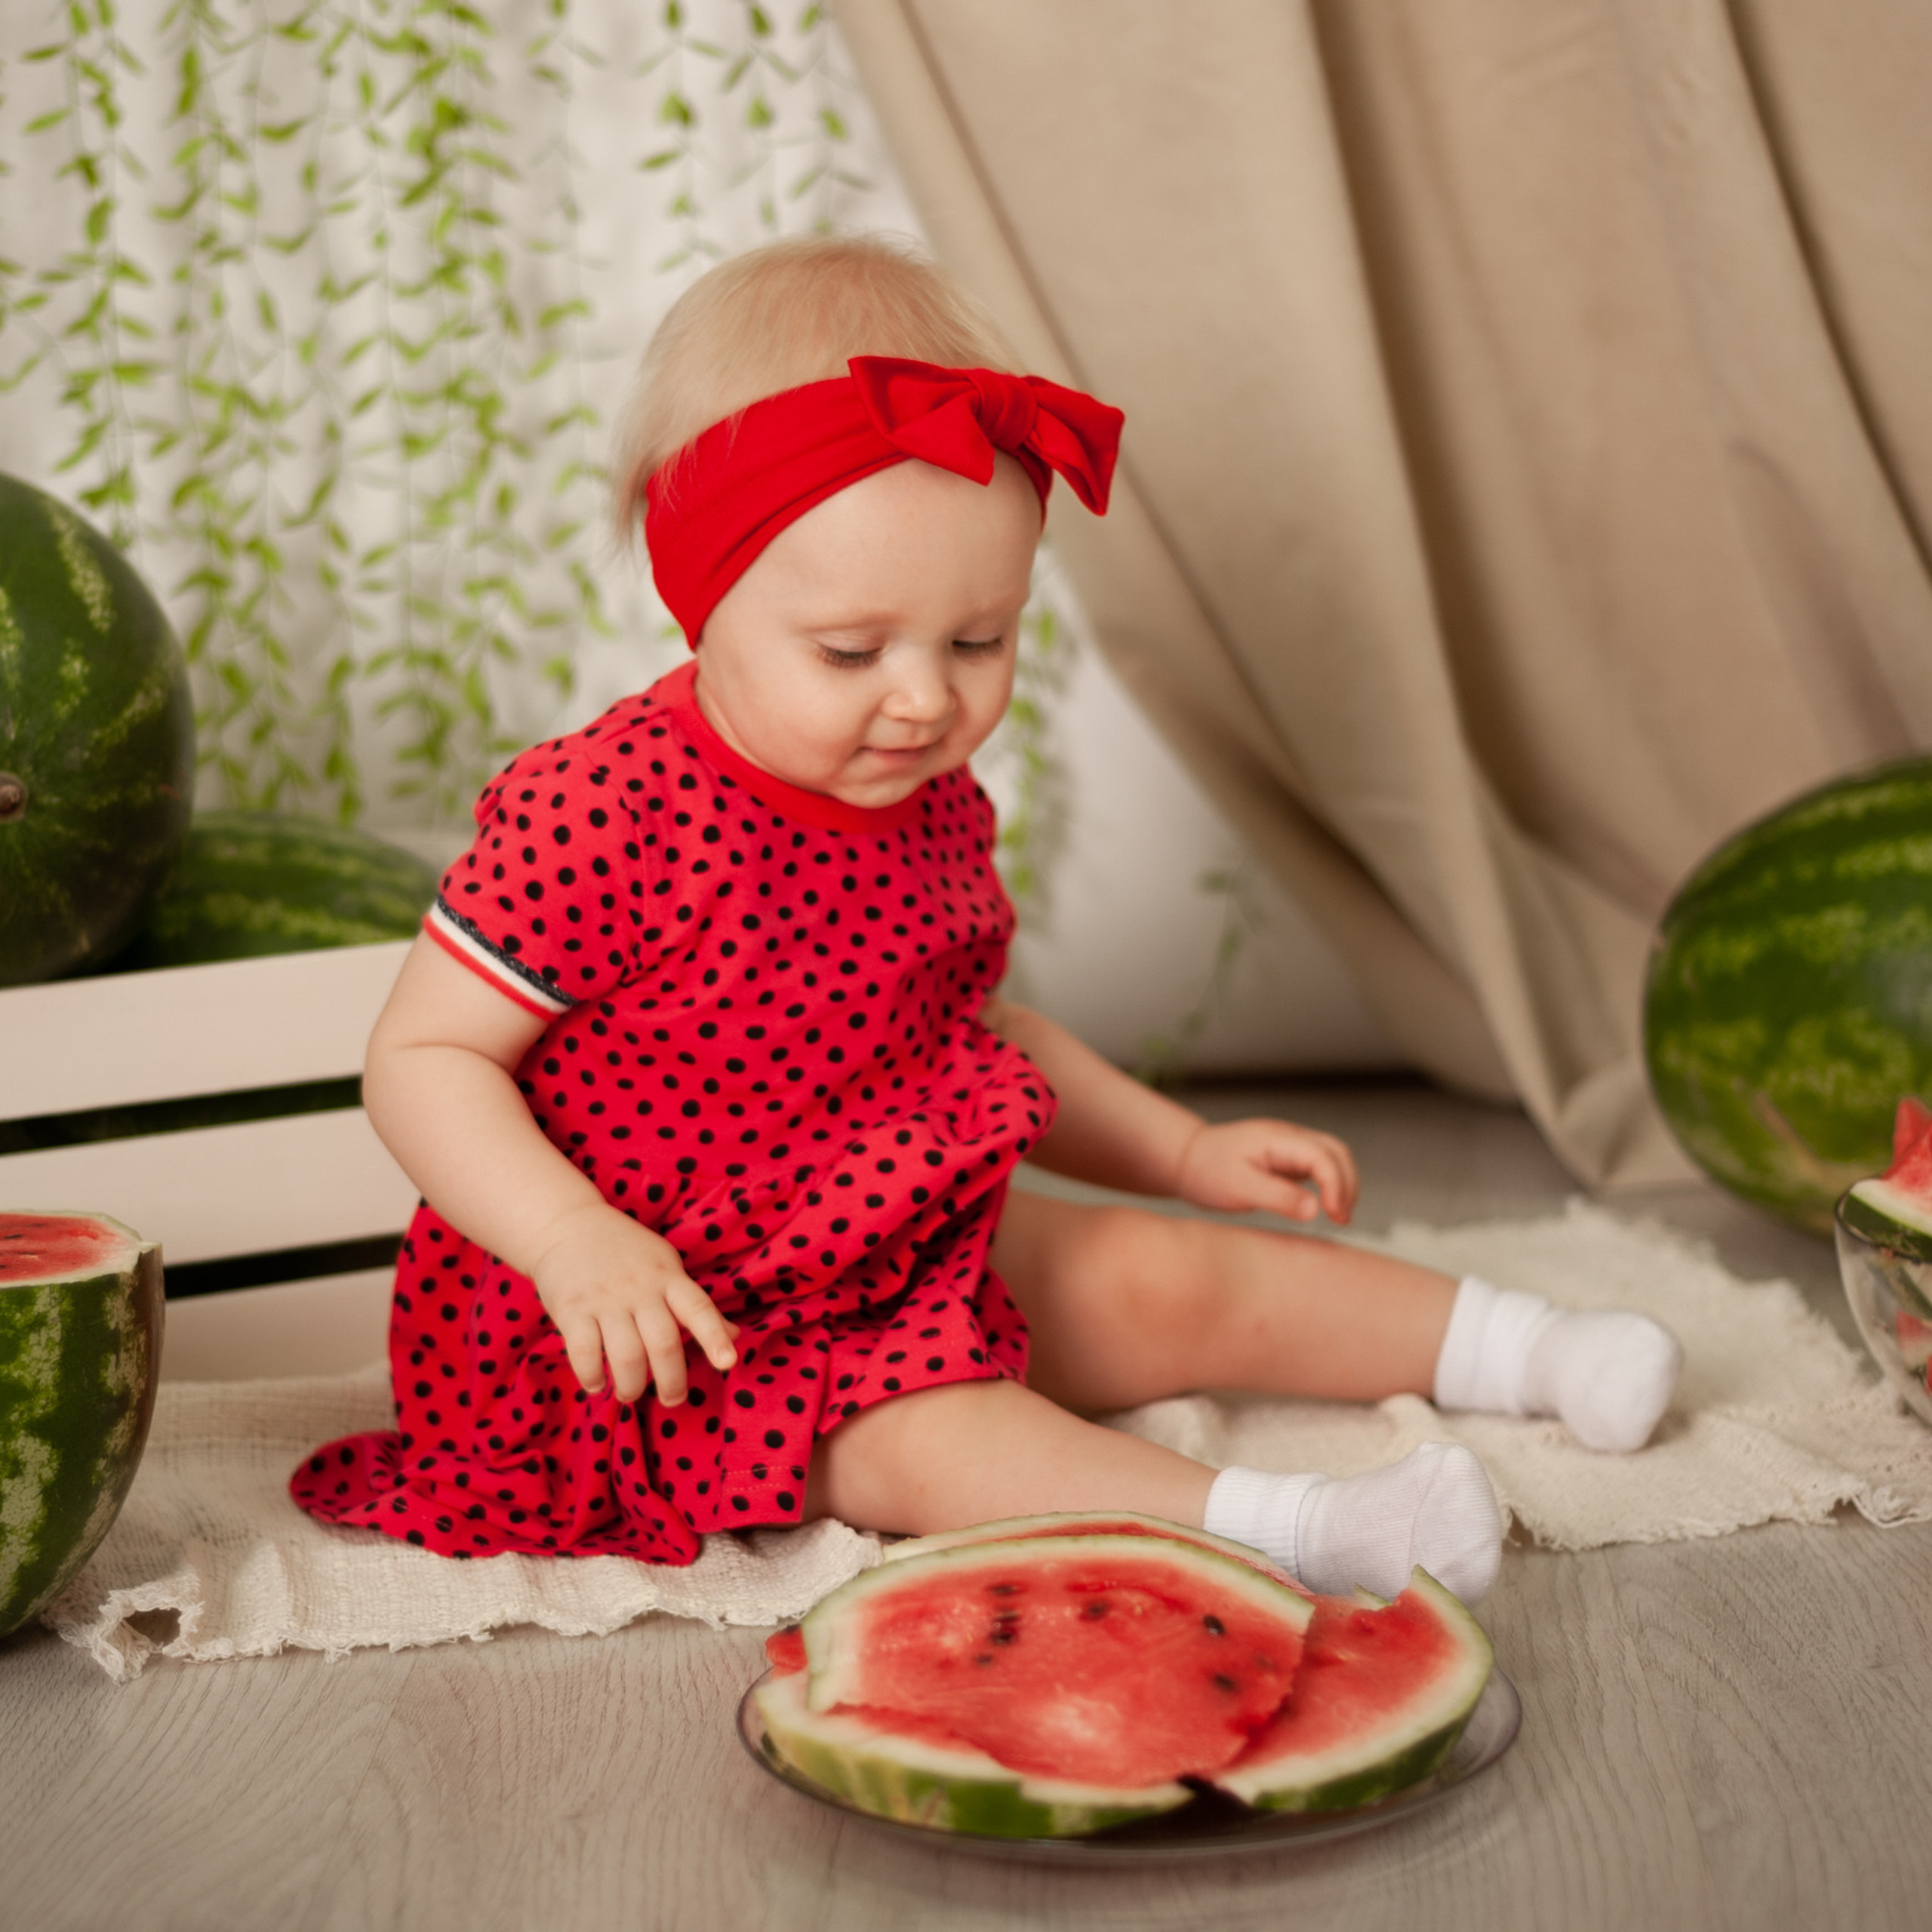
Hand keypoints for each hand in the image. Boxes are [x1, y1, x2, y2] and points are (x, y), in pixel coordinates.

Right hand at [527, 1202, 738, 1403]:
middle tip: (672, 1399)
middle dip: (671, 1382)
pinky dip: (592, 1376)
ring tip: (630, 1394)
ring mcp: (605, 1299)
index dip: (715, 1336)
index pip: (698, 1308)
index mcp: (668, 1277)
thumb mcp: (665, 1267)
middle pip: (664, 1344)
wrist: (566, 1223)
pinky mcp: (571, 1308)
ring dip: (631, 1386)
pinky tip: (597, 1383)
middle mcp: (640, 1288)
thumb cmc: (624, 1251)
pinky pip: (584, 1352)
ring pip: (627, 1355)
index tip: (729, 1363)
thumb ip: (693, 1304)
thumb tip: (735, 1335)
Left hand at [1173, 1118, 1358, 1225]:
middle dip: (1347, 1183)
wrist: (1188, 1159)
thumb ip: (1277, 1197)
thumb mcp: (1238, 1188)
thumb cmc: (1207, 1171)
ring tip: (1340, 1217)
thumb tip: (1315, 1210)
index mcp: (1277, 1138)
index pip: (1322, 1155)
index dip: (1336, 1184)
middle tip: (1342, 1219)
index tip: (1334, 1214)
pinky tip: (1327, 1208)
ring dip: (1343, 1184)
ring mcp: (1290, 1146)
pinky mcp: (1288, 1159)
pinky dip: (1331, 1185)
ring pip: (1333, 1157)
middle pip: (1337, 1151)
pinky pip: (1320, 1167)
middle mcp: (1289, 1137)